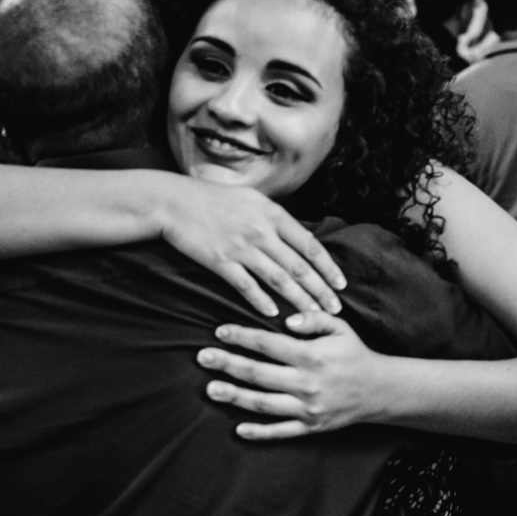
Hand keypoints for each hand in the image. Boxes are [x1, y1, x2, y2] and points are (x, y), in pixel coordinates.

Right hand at [161, 180, 345, 316]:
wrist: (175, 201)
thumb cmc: (214, 199)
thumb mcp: (253, 199)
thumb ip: (276, 218)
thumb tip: (299, 236)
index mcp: (273, 214)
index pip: (310, 245)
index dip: (328, 267)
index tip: (341, 284)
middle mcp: (262, 231)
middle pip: (299, 266)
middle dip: (320, 290)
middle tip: (336, 309)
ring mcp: (241, 247)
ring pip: (278, 279)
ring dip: (298, 300)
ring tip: (313, 316)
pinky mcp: (220, 261)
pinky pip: (246, 285)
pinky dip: (261, 301)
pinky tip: (274, 314)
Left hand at [196, 311, 388, 439]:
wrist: (379, 390)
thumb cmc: (354, 354)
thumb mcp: (340, 327)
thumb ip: (314, 319)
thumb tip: (287, 319)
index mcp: (312, 356)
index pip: (269, 344)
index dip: (242, 336)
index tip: (220, 331)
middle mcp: (307, 383)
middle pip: (258, 373)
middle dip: (228, 364)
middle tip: (202, 357)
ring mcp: (308, 408)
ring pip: (263, 404)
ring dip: (234, 396)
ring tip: (210, 389)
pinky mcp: (311, 427)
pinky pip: (281, 432)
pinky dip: (259, 432)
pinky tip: (238, 428)